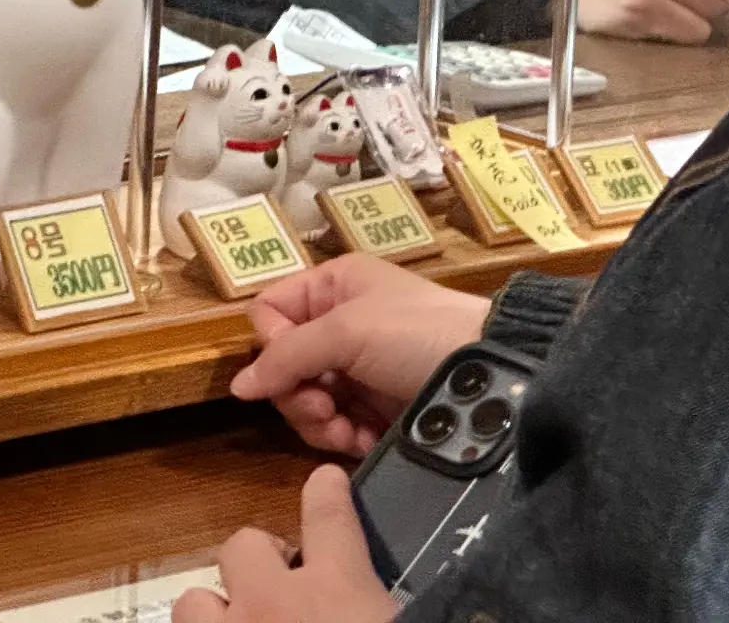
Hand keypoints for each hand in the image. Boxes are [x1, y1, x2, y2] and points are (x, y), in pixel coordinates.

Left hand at [172, 467, 394, 622]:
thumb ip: (384, 599)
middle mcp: (276, 603)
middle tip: (280, 591)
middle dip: (258, 560)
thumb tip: (387, 598)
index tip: (324, 481)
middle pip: (246, 545)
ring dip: (216, 612)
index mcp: (339, 591)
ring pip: (195, 601)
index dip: (325, 493)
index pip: (329, 518)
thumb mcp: (401, 620)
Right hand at [232, 254, 487, 457]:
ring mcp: (357, 369)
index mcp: (332, 287)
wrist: (490, 377)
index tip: (298, 364)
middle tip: (323, 407)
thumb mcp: (347, 331)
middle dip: (297, 393)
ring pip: (305, 400)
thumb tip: (237, 388)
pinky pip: (335, 426)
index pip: (269, 312)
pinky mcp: (375, 409)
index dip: (272, 343)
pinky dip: (342, 437)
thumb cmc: (416, 335)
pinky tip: (361, 441)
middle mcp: (339, 324)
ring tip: (345, 431)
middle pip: (283, 365)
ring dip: (317, 421)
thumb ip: (287, 356)